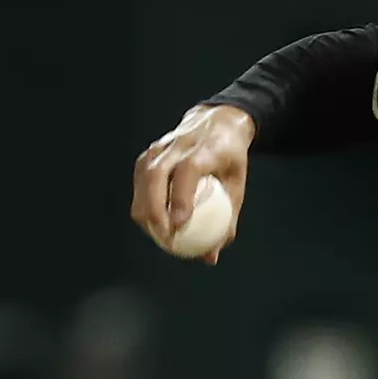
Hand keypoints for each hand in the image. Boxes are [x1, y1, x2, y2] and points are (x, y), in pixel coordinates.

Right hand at [130, 104, 255, 264]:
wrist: (215, 122)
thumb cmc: (230, 159)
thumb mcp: (237, 185)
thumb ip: (227, 219)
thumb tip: (210, 256)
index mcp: (205, 149)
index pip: (187, 171)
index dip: (181, 197)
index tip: (180, 224)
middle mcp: (178, 145)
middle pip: (156, 175)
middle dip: (154, 209)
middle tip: (164, 236)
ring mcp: (159, 148)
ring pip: (142, 180)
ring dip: (146, 210)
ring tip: (158, 235)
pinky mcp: (148, 154)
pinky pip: (140, 182)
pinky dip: (143, 203)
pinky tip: (153, 222)